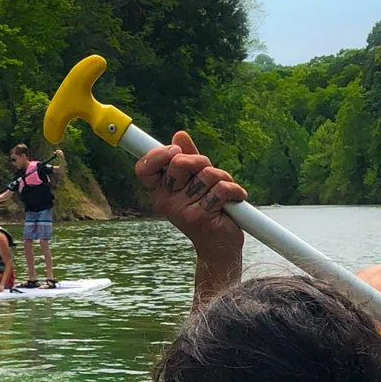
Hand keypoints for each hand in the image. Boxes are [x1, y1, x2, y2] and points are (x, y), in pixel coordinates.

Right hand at [134, 132, 246, 262]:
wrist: (219, 246)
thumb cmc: (208, 210)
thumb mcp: (196, 181)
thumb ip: (188, 158)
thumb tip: (179, 135)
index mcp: (160, 191)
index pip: (144, 168)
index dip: (158, 154)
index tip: (175, 150)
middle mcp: (166, 201)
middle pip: (179, 162)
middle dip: (201, 161)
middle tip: (209, 173)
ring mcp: (181, 210)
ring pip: (207, 174)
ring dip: (223, 178)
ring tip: (224, 192)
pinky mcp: (200, 217)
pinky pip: (221, 189)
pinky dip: (234, 190)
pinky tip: (236, 198)